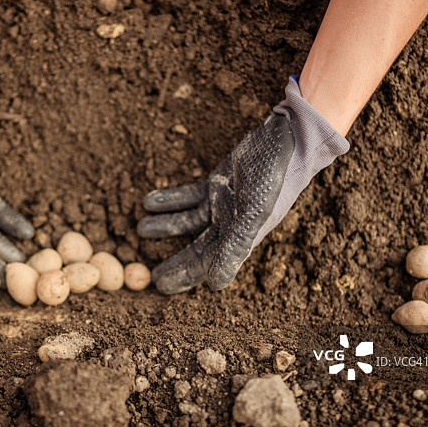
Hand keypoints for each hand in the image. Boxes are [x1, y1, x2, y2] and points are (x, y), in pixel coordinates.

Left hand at [138, 78, 348, 293]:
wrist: (286, 140)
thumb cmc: (274, 179)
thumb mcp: (253, 215)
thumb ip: (234, 248)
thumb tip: (215, 285)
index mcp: (240, 238)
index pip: (208, 264)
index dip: (184, 276)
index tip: (159, 285)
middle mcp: (231, 225)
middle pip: (196, 248)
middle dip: (173, 261)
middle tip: (147, 274)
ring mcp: (222, 204)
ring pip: (188, 222)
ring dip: (165, 226)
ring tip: (140, 229)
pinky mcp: (217, 184)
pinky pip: (189, 198)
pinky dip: (170, 201)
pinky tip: (148, 202)